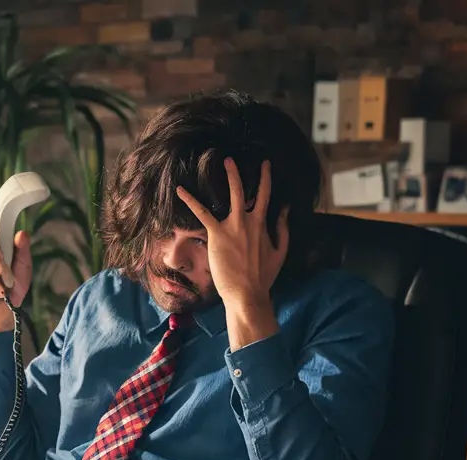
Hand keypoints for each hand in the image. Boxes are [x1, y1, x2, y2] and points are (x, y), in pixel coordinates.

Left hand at [176, 158, 289, 308]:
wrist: (247, 293)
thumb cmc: (263, 276)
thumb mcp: (280, 251)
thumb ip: (282, 229)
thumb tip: (286, 210)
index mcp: (262, 225)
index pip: (266, 196)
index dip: (265, 179)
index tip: (264, 165)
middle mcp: (249, 221)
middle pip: (246, 191)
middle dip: (238, 174)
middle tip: (231, 159)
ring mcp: (233, 226)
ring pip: (232, 195)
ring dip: (228, 177)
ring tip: (222, 161)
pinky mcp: (218, 234)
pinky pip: (203, 213)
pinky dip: (191, 200)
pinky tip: (180, 190)